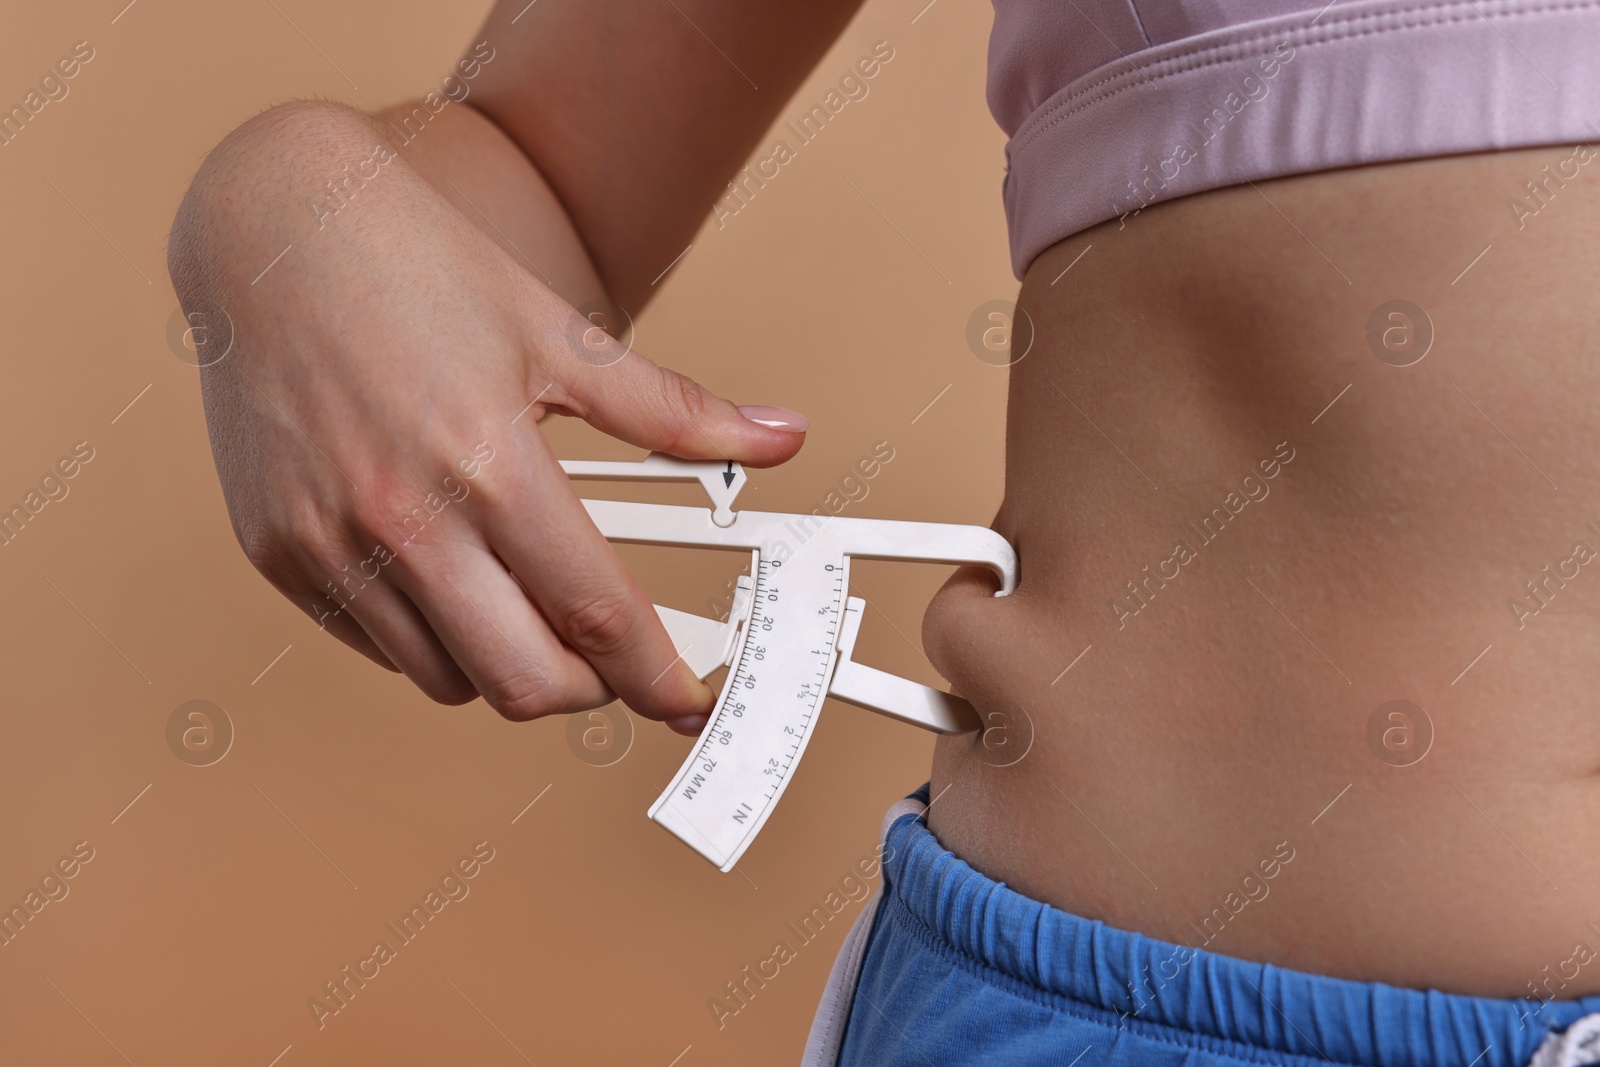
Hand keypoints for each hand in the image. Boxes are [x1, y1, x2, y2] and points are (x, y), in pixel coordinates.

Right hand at [168, 101, 806, 732]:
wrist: (272, 228)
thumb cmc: (416, 269)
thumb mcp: (563, 336)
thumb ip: (678, 412)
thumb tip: (784, 438)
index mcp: (489, 464)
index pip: (597, 615)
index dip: (656, 674)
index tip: (685, 697)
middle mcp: (403, 519)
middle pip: (524, 684)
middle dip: (589, 687)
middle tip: (611, 653)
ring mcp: (329, 546)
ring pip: (448, 681)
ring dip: (506, 663)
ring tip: (525, 596)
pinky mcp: (278, 555)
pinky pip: (375, 646)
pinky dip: (430, 636)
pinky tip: (449, 575)